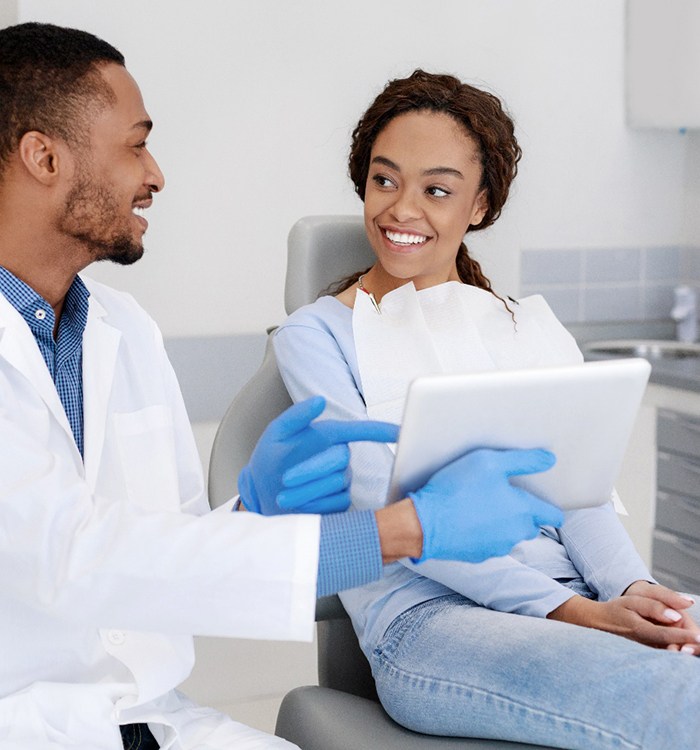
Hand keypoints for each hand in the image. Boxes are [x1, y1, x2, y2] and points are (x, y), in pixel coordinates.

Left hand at [238, 397, 397, 514]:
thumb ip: (297, 415)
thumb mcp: (277, 433)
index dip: (382, 430)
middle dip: (311, 469)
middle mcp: (341, 456)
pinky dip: (312, 504)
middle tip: (286, 478)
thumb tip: (320, 400)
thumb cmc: (271, 458)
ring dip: (306, 490)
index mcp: (330, 435)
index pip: (362, 430)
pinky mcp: (341, 502)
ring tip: (283, 494)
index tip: (402, 432)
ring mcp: (343, 480)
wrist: (264, 493)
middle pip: (340, 459)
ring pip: (336, 483)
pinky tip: (296, 505)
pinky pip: (335, 503)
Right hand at [409, 447, 562, 562]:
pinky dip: (484, 534)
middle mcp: (515, 532)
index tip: (546, 502)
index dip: (551, 508)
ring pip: (510, 536)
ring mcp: (497, 547)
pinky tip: (468, 519)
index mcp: (523, 510)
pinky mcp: (478, 555)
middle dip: (525, 515)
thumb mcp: (489, 462)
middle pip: (532, 526)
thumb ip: (523, 460)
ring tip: (483, 507)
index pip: (553, 515)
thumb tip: (549, 459)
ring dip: (504, 525)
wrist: (424, 523)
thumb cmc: (457, 489)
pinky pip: (489, 543)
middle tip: (506, 498)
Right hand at [549, 582, 699, 652]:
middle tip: (696, 638)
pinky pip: (666, 652)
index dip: (685, 637)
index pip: (667, 635)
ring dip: (682, 647)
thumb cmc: (616, 611)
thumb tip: (675, 616)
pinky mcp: (649, 653)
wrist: (599, 624)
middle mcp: (645, 644)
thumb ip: (654, 606)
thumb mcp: (632, 601)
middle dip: (687, 643)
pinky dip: (676, 648)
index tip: (699, 637)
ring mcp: (647, 651)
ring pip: (671, 651)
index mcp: (640, 630)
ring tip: (691, 640)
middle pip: (673, 647)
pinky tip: (681, 644)